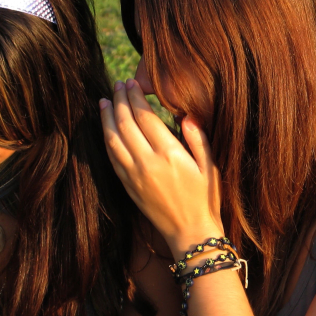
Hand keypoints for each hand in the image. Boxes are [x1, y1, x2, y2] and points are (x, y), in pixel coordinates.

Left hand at [100, 79, 224, 254]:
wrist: (190, 232)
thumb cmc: (205, 199)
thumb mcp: (210, 167)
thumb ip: (198, 138)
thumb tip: (186, 114)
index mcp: (170, 154)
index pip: (146, 117)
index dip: (136, 97)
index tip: (131, 83)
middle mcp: (148, 163)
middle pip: (126, 124)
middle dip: (120, 101)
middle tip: (118, 85)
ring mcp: (135, 175)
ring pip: (113, 139)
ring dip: (107, 118)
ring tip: (105, 101)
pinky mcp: (128, 186)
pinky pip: (112, 157)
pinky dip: (106, 139)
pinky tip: (105, 128)